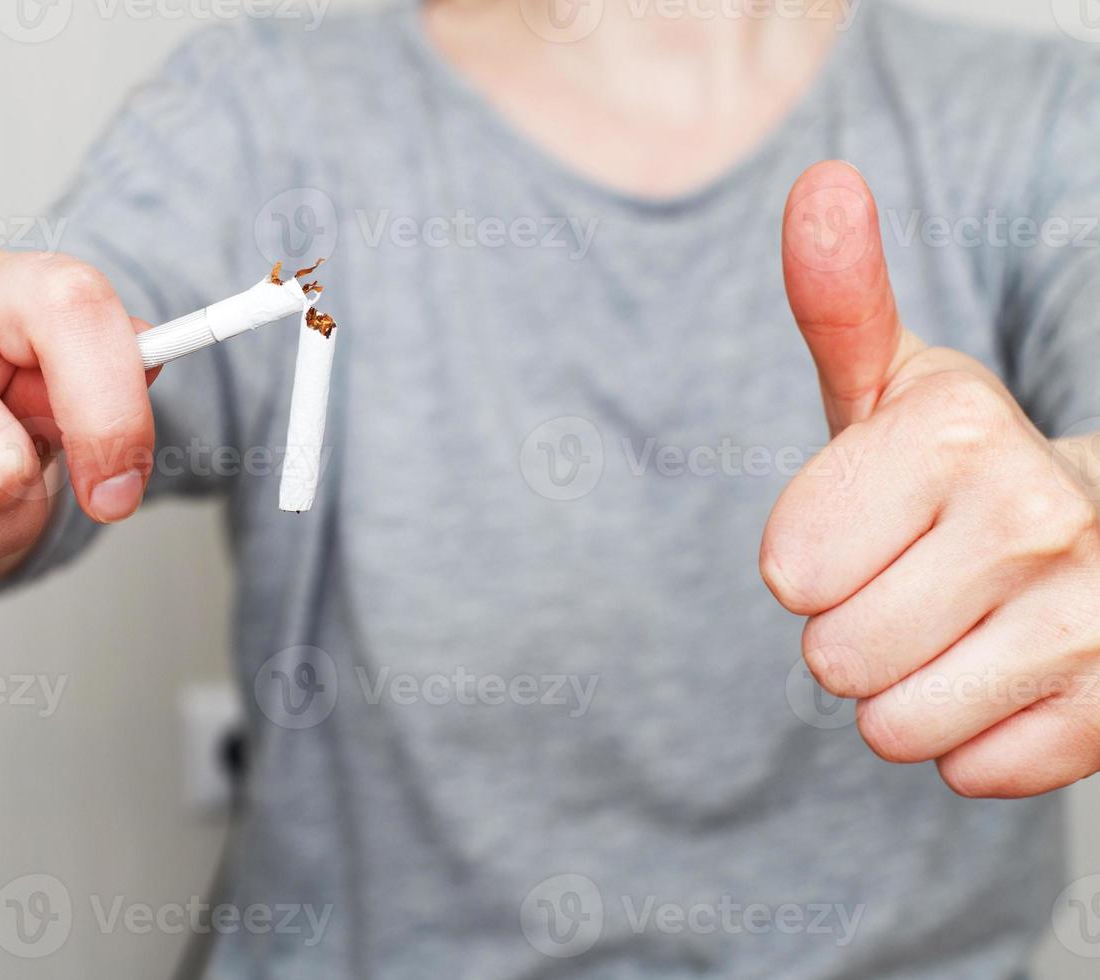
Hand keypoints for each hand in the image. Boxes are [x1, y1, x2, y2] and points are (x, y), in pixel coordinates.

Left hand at [761, 162, 1099, 797]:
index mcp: (962, 427)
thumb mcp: (887, 383)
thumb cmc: (947, 466)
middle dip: (847, 628)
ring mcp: (1092, 617)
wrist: (1087, 533)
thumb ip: (838, 298)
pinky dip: (965, 738)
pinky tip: (1003, 673)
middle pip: (832, 653)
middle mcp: (1040, 514)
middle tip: (909, 581)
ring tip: (951, 626)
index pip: (788, 569)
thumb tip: (819, 182)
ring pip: (892, 725)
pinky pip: (966, 770)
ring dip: (898, 690)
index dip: (806, 557)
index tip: (864, 522)